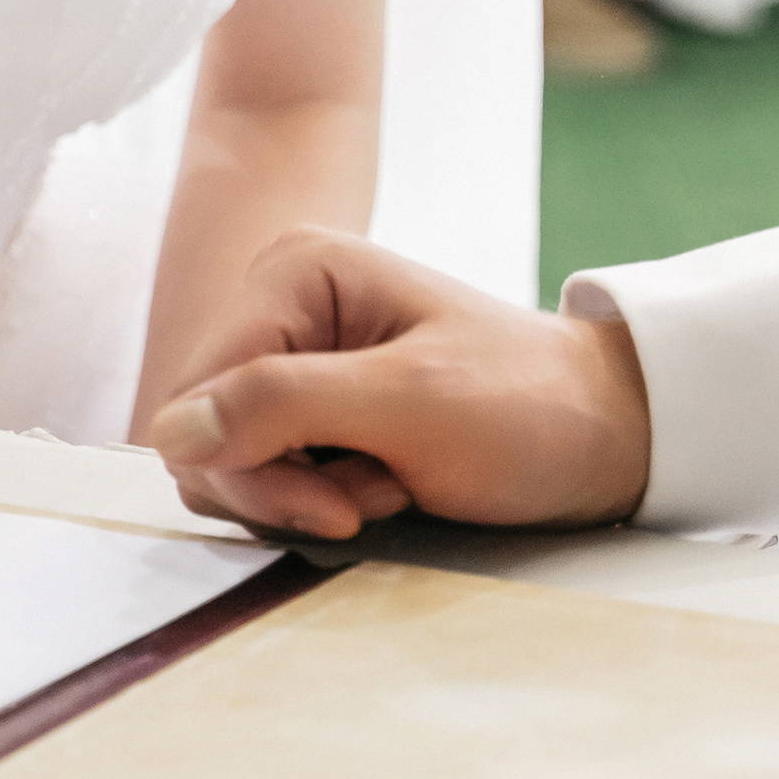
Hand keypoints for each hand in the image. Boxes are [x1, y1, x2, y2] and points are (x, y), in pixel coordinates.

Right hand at [147, 231, 650, 537]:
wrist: (608, 434)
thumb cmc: (527, 407)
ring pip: (228, 458)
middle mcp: (279, 303)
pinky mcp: (308, 403)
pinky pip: (263, 470)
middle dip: (281, 483)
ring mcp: (291, 354)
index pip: (198, 394)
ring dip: (302, 495)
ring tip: (387, 483)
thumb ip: (282, 408)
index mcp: (293, 272)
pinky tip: (381, 486)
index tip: (342, 506)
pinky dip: (315, 497)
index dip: (251, 466)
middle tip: (373, 494)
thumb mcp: (409, 406)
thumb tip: (171, 436)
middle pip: (203, 430)